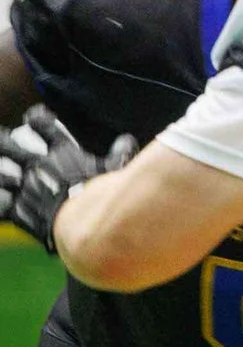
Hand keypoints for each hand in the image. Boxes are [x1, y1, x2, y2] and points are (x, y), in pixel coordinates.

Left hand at [0, 109, 132, 252]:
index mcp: (63, 154)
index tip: (33, 118)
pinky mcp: (20, 211)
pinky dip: (2, 203)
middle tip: (0, 139)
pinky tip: (3, 203)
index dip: (36, 119)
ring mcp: (26, 189)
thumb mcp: (117, 173)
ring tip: (0, 175)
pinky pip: (1, 205)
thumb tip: (127, 140)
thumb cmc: (106, 198)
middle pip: (9, 146)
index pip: (43, 126)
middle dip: (2, 142)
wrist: (89, 228)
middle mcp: (39, 167)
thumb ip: (119, 155)